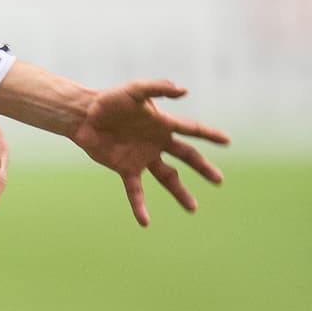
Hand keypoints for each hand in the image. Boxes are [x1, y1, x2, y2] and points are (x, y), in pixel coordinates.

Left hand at [72, 80, 228, 225]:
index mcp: (163, 124)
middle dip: (203, 168)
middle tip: (219, 180)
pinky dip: (140, 206)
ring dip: (180, 192)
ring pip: (167, 178)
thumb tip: (184, 90)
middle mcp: (157, 142)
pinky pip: (136, 191)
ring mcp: (143, 157)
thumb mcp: (135, 90)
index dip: (210, 135)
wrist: (84, 115)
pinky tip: (145, 222)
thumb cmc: (110, 99)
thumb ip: (158, 88)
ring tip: (193, 208)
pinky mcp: (126, 168)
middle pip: (186, 157)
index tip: (227, 141)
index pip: (192, 130)